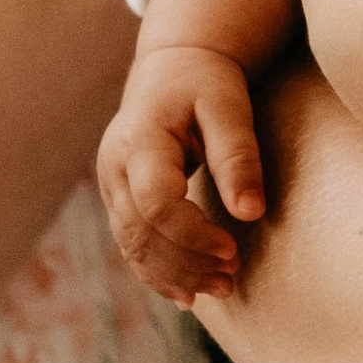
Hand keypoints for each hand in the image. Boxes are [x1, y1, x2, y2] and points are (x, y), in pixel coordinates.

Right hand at [96, 43, 263, 299]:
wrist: (172, 67)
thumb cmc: (205, 82)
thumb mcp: (228, 107)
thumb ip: (238, 156)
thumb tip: (251, 213)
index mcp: (139, 140)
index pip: (156, 203)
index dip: (192, 234)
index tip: (233, 251)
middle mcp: (114, 167)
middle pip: (141, 233)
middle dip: (185, 263)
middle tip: (231, 280)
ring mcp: (111, 186)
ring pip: (132, 246)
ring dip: (174, 275)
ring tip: (221, 288)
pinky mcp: (119, 200)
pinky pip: (132, 245)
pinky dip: (158, 272)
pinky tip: (188, 295)